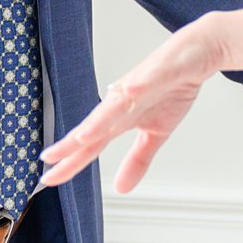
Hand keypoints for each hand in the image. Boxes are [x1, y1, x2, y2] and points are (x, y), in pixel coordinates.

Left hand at [39, 22, 222, 192]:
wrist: (194, 54)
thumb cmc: (172, 89)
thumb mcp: (157, 133)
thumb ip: (138, 159)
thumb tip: (121, 188)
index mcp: (120, 120)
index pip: (91, 145)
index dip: (71, 162)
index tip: (49, 178)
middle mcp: (121, 104)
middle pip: (93, 127)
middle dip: (71, 143)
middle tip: (47, 158)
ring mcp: (136, 87)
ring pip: (112, 106)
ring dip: (97, 121)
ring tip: (81, 137)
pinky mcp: (155, 73)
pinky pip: (144, 81)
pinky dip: (135, 89)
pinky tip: (128, 93)